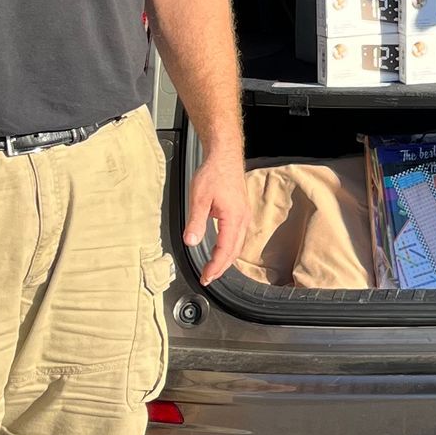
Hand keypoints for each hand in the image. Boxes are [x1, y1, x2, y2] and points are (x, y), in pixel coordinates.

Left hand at [183, 146, 249, 285]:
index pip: (225, 250)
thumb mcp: (199, 198)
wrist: (225, 156)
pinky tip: (219, 249)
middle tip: (207, 277)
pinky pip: (238, 236)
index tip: (205, 277)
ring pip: (238, 245)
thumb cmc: (213, 173)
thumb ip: (195, 222)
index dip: (215, 267)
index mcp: (233, 218)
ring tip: (213, 268)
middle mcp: (242, 219)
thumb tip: (191, 242)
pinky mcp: (241, 211)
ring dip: (226, 259)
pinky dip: (229, 248)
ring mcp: (244, 215)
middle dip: (221, 267)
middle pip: (234, 251)